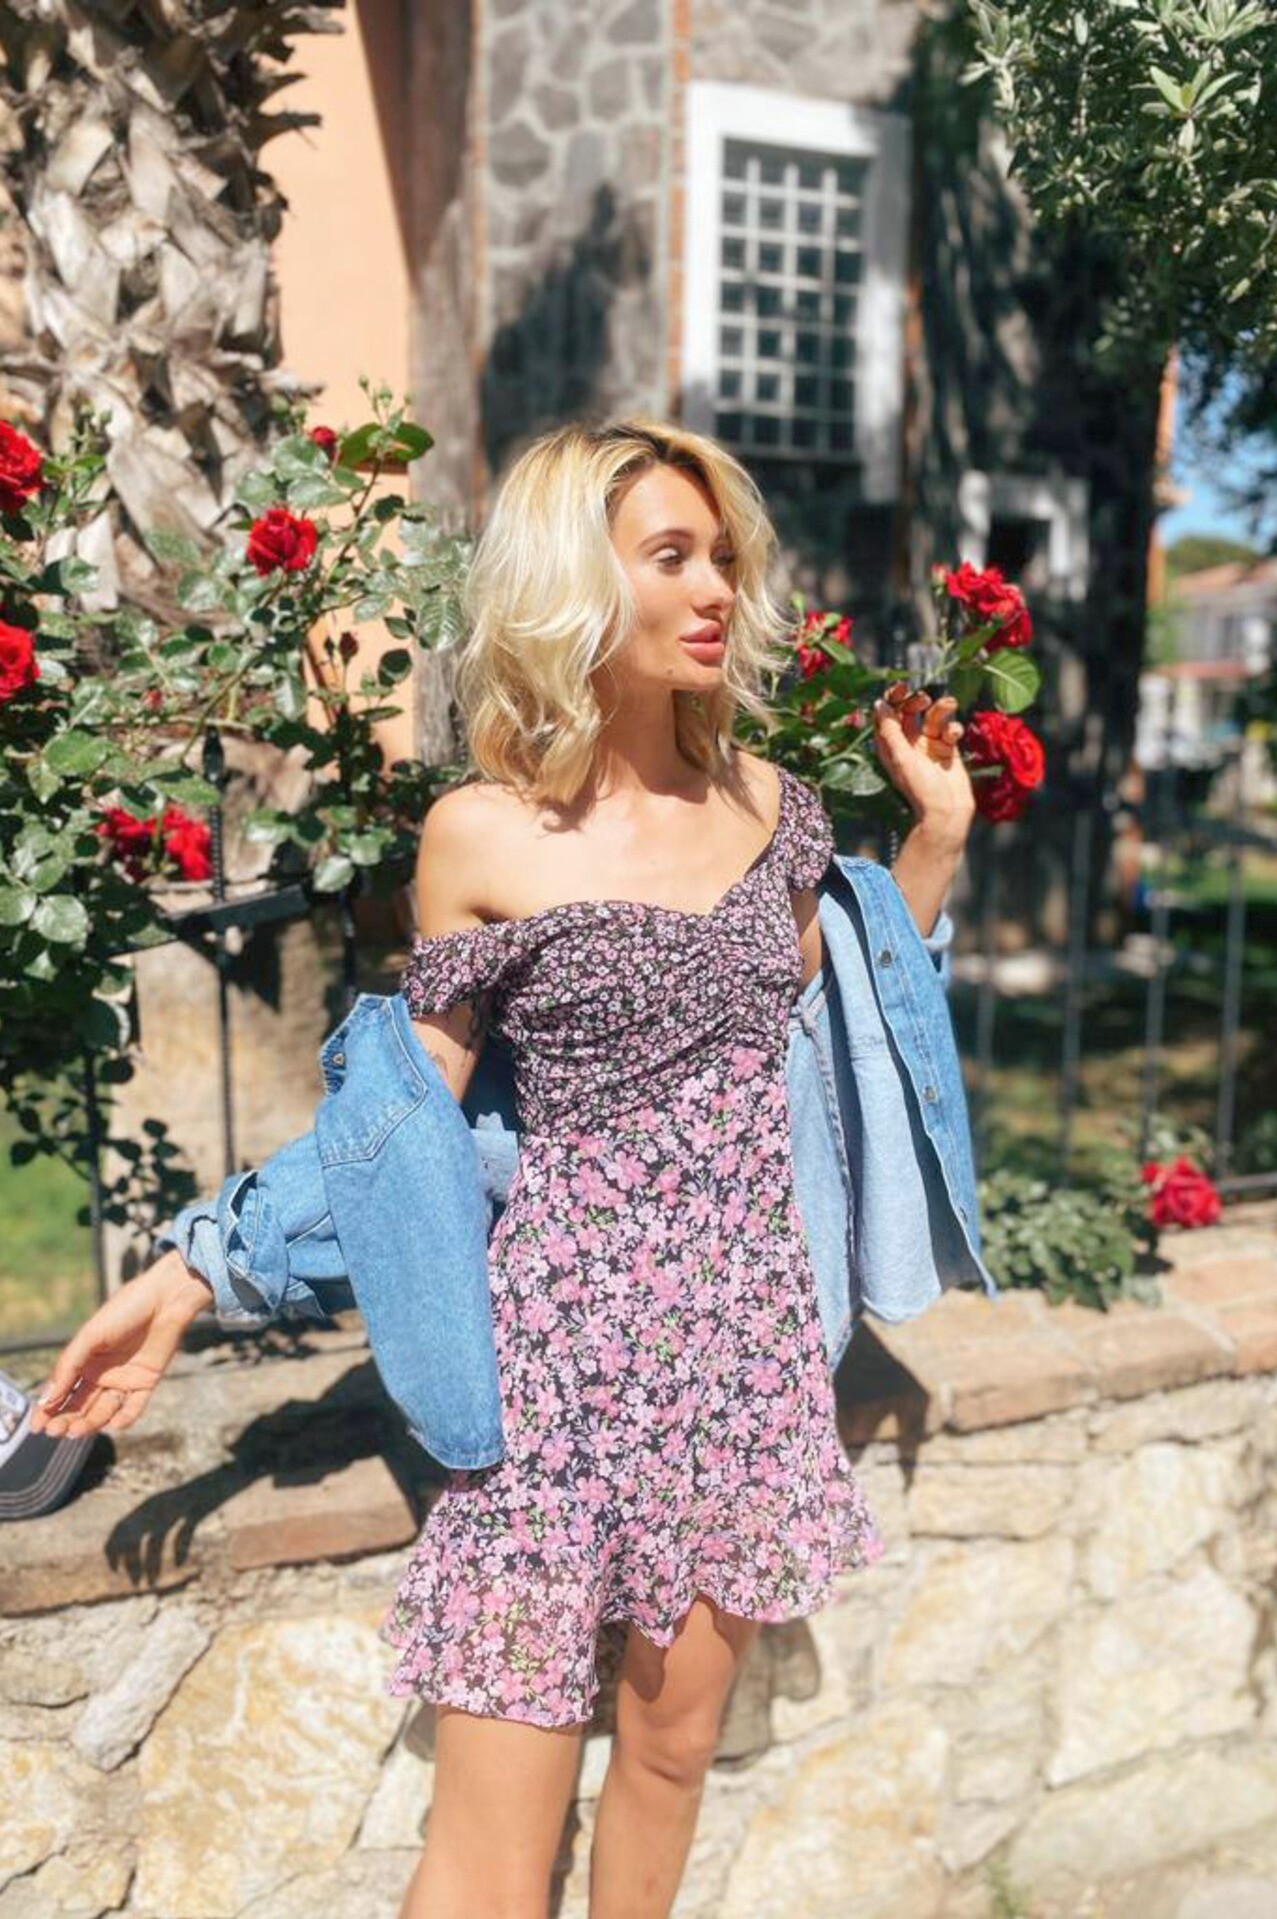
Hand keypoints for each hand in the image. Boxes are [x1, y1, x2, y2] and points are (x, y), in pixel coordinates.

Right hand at [28, 1251, 212, 1440]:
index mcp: (84, 1361)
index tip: (35, 1427)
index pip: (62, 1392)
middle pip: (80, 1406)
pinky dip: (125, 1418)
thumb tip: (46, 1399)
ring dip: (90, 1422)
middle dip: (66, 1420)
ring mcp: (124, 1380)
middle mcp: (102, 1374)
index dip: (47, 1410)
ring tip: (76, 1430)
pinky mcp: (146, 1382)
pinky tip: (114, 1423)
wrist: (165, 1298)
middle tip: (55, 1432)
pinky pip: (134, 1407)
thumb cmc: (125, 1310)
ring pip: (103, 1410)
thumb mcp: (90, 1335)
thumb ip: (69, 1365)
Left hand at [873, 682, 975, 842]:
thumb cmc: (921, 789)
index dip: (893, 698)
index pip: (887, 715)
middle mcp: (908, 744)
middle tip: (924, 699)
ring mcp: (928, 746)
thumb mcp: (901, 757)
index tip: (903, 687)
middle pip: (909, 712)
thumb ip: (891, 730)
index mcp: (890, 746)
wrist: (948, 812)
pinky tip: (954, 735)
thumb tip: (879, 703)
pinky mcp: (948, 749)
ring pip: (933, 717)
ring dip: (940, 708)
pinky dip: (954, 727)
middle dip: (916, 701)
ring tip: (949, 703)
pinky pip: (950, 729)